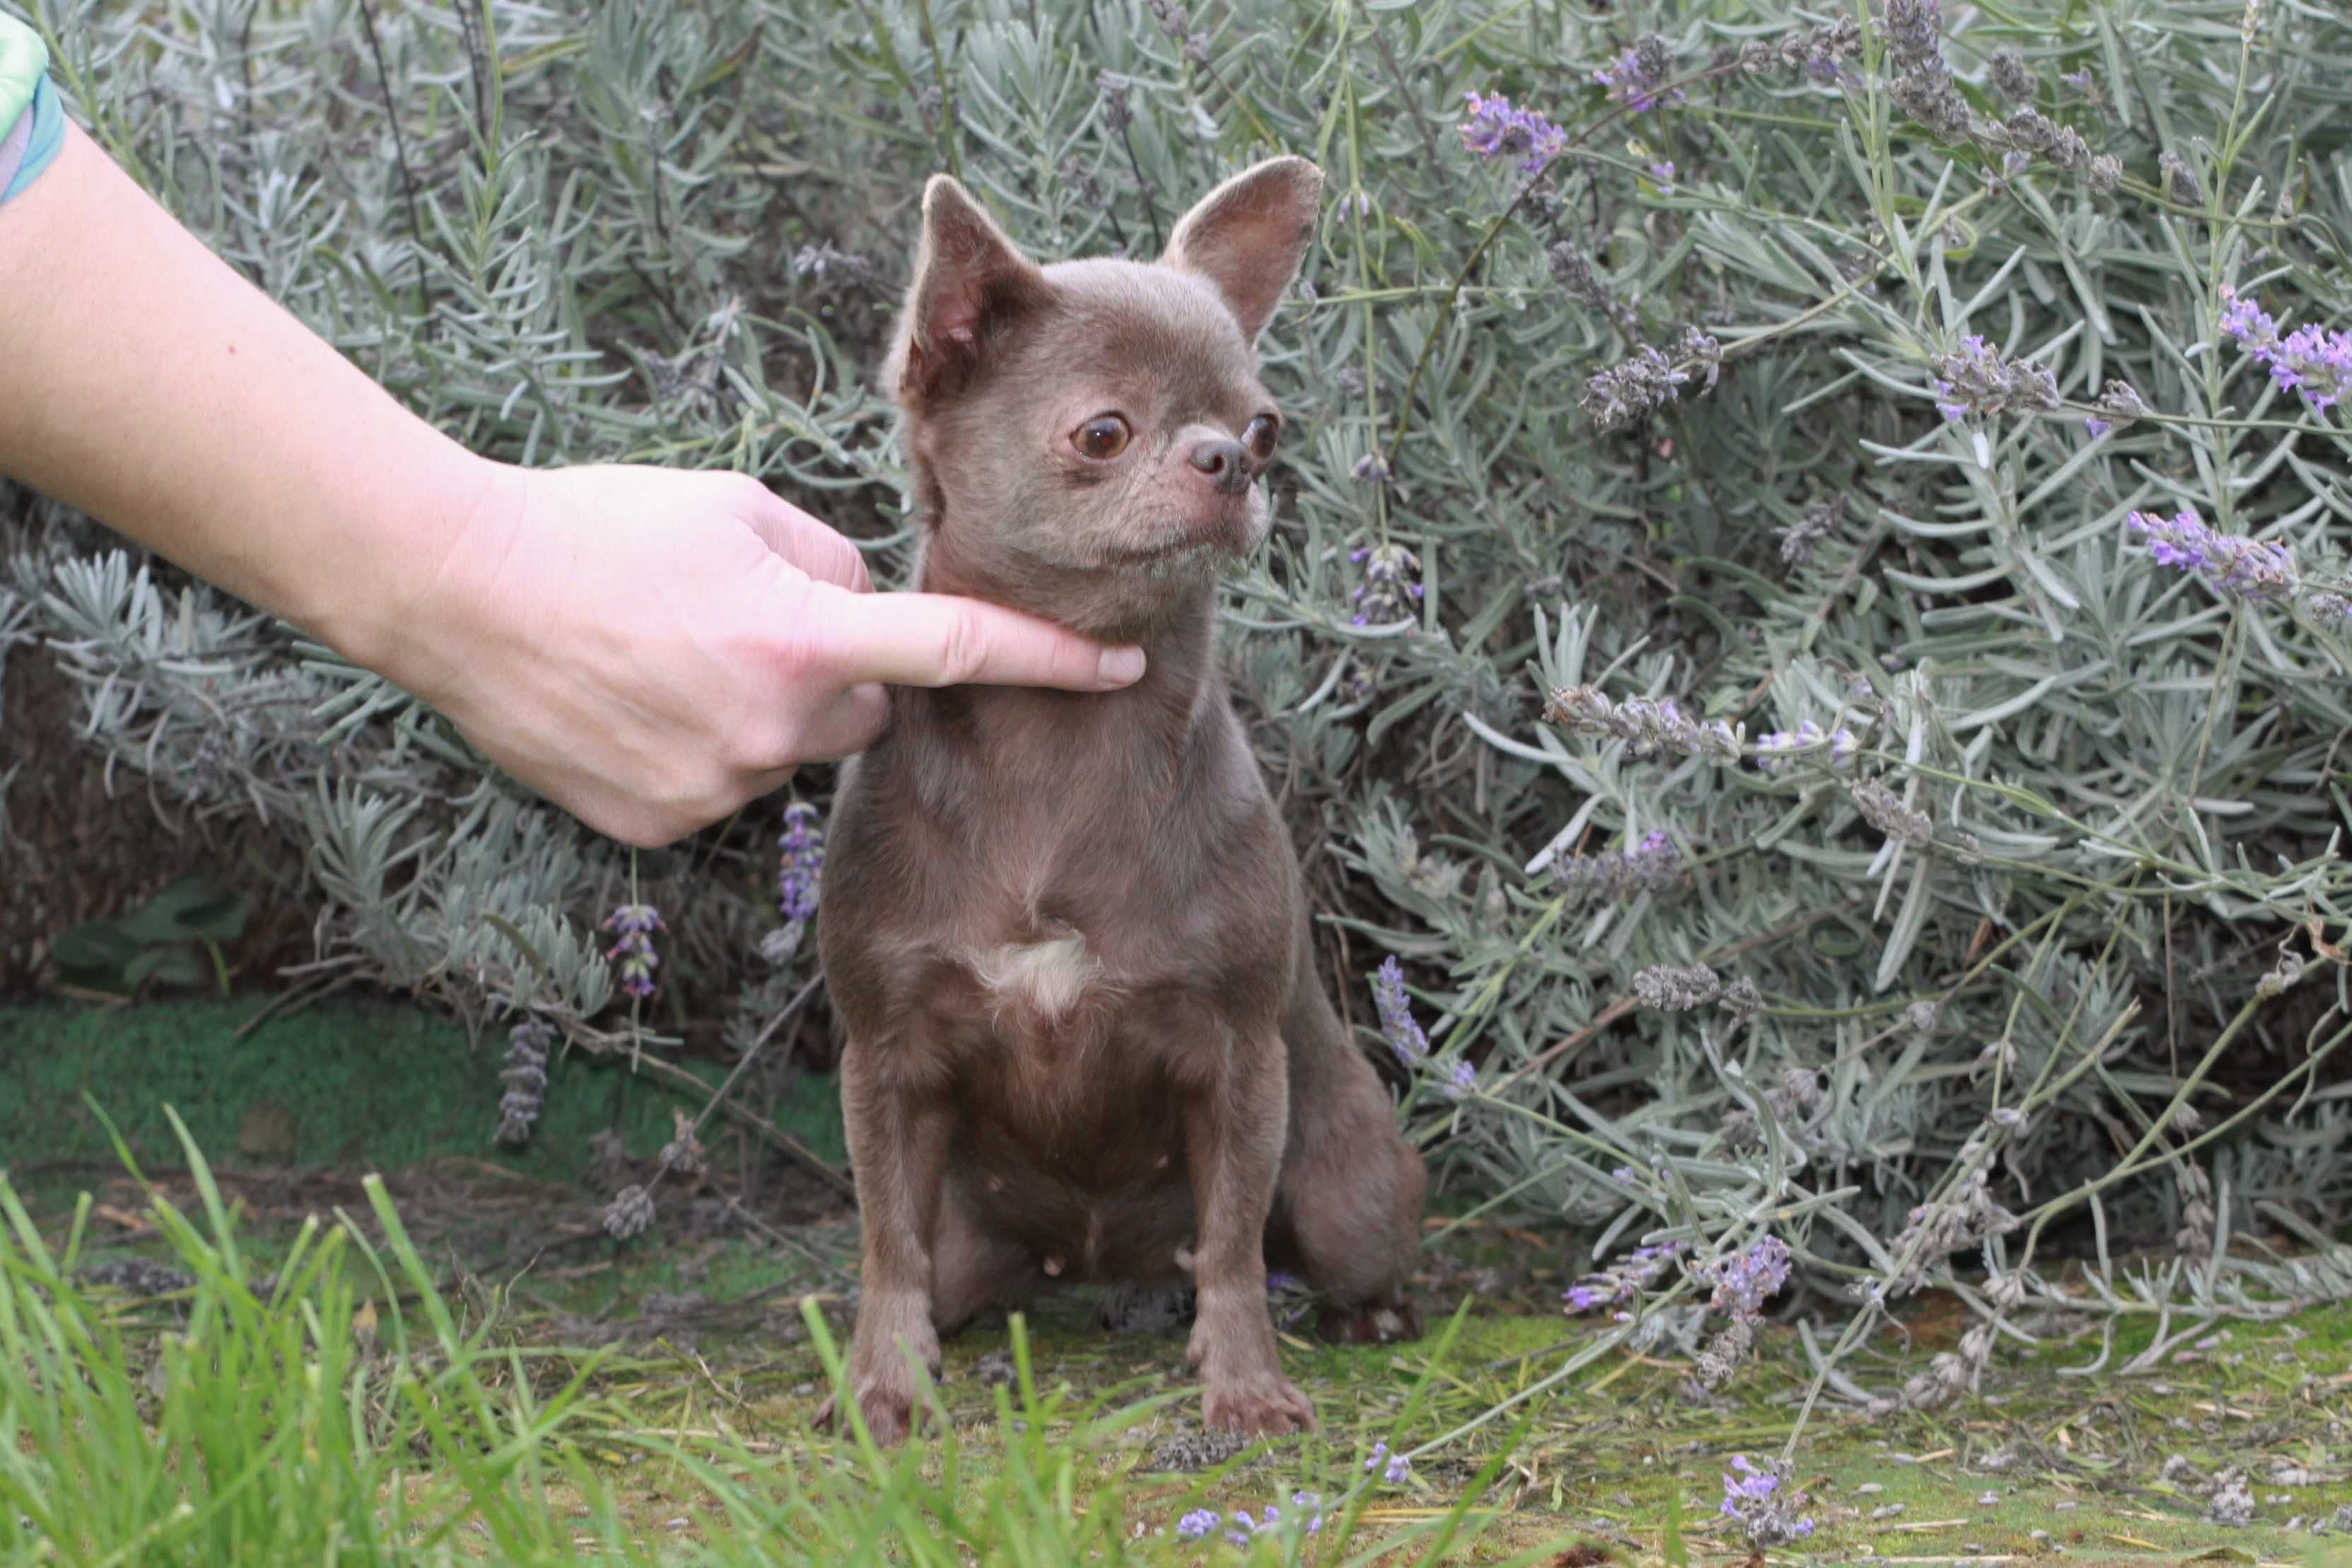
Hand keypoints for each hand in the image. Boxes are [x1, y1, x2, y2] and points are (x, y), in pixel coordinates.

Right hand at [389, 461, 1144, 845]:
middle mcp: (770, 729)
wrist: (453, 587)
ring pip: (791, 750)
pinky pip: (721, 785)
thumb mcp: (734, 509)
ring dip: (764, 710)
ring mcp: (712, 788)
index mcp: (802, 639)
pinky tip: (635, 701)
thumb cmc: (595, 526)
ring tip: (672, 656)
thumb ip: (828, 561)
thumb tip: (865, 604)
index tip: (1126, 665)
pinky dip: (699, 747)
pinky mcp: (658, 825)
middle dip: (840, 671)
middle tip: (753, 622)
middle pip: (867, 711)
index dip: (1052, 659)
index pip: (958, 652)